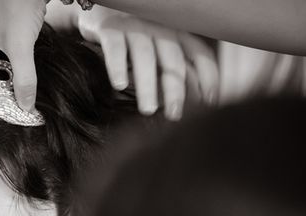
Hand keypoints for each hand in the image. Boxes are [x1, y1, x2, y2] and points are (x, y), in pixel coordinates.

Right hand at [76, 7, 218, 119]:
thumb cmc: (129, 34)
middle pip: (172, 60)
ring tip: (147, 110)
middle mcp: (157, 28)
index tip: (209, 101)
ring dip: (147, 86)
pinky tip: (119, 85)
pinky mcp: (110, 27)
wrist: (97, 10)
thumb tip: (189, 96)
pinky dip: (117, 66)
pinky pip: (115, 48)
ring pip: (145, 57)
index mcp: (174, 31)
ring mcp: (134, 26)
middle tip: (174, 115)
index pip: (199, 53)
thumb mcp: (155, 45)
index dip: (208, 76)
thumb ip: (170, 65)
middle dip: (175, 90)